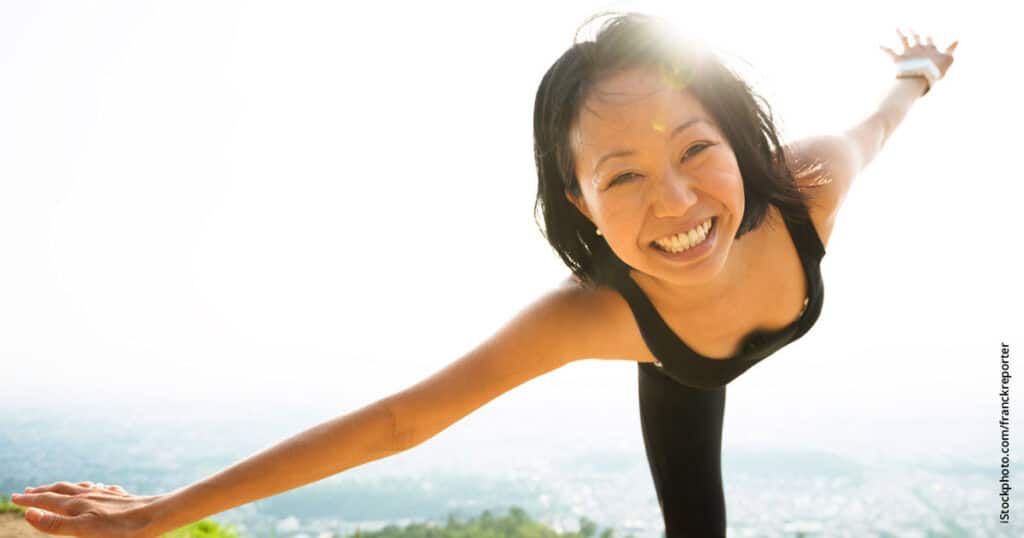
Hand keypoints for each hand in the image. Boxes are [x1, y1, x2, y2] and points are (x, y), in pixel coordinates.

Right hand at [10, 481, 162, 537]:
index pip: (47, 501)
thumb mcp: (82, 529)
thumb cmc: (119, 528)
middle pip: (61, 490)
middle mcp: (89, 495)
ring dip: (64, 488)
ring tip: (58, 488)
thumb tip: (29, 514)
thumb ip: (56, 523)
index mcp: (77, 504)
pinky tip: (96, 488)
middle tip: (29, 491)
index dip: (30, 501)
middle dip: (44, 491)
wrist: (155, 516)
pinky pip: (100, 489)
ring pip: (80, 488)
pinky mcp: (119, 497)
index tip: (15, 498)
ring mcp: (105, 494)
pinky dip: (90, 488)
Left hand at [880, 28, 958, 78]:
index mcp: (930, 49)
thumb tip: (958, 39)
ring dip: (900, 34)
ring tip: (897, 28)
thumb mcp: (948, 61)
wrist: (921, 76)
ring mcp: (908, 53)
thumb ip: (951, 50)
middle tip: (910, 28)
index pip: (929, 41)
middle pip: (915, 38)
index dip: (928, 38)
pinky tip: (878, 44)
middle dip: (913, 33)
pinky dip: (884, 48)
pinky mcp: (898, 59)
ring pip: (903, 40)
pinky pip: (889, 52)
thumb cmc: (936, 71)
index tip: (927, 34)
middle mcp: (918, 48)